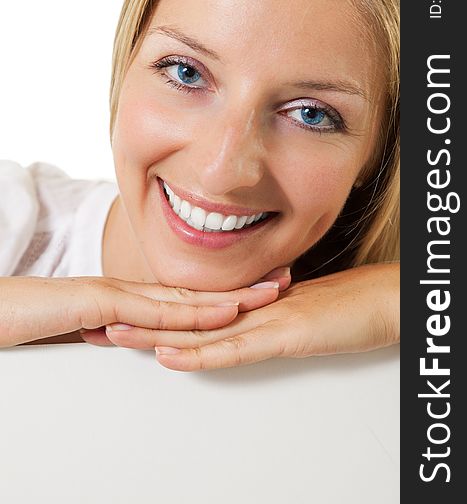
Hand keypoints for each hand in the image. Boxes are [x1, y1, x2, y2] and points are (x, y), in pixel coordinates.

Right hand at [0, 273, 285, 347]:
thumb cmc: (34, 317)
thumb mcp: (88, 325)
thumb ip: (118, 326)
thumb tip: (137, 335)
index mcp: (133, 297)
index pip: (188, 295)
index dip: (227, 291)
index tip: (260, 288)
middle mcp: (134, 291)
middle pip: (200, 290)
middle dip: (244, 286)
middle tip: (285, 278)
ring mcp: (122, 294)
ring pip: (188, 297)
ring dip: (232, 296)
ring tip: (271, 292)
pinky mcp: (105, 304)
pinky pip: (157, 311)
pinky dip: (193, 313)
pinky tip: (221, 314)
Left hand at [102, 263, 398, 370]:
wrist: (384, 299)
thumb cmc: (347, 307)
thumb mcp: (295, 315)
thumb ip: (265, 319)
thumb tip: (241, 325)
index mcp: (250, 304)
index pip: (192, 310)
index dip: (154, 314)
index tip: (120, 317)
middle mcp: (250, 307)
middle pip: (184, 316)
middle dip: (137, 322)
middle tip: (94, 324)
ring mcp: (266, 319)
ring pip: (199, 330)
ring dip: (154, 334)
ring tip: (112, 336)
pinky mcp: (286, 333)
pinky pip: (235, 348)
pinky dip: (200, 353)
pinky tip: (170, 354)